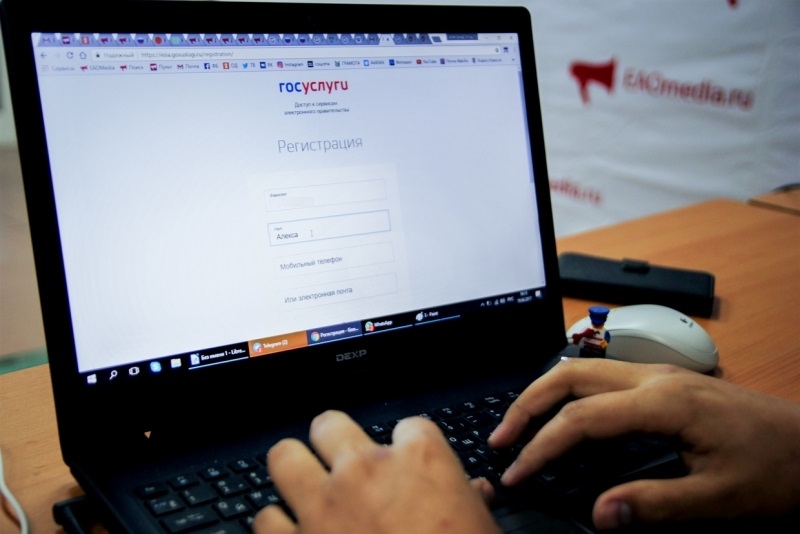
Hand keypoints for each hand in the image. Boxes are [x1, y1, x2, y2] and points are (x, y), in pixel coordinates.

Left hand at [254, 410, 500, 533]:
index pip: (409, 426)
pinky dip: (276, 527)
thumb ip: (470, 503)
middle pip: (330, 425)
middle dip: (334, 441)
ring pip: (284, 457)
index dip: (407, 447)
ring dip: (295, 474)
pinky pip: (265, 519)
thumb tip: (474, 493)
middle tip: (342, 463)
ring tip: (306, 490)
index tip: (407, 463)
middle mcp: (365, 471)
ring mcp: (323, 505)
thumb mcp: (483, 530)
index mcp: (420, 460)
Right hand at [489, 357, 799, 528]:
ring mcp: (659, 374)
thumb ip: (657, 504)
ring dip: (545, 393)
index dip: (542, 447)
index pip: (581, 417)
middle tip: (500, 439)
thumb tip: (601, 514)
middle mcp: (655, 377)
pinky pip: (602, 375)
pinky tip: (564, 415)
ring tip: (520, 425)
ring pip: (582, 368)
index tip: (518, 473)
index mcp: (665, 401)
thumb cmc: (779, 466)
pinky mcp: (665, 381)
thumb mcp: (721, 498)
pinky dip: (569, 392)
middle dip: (527, 404)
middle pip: (569, 375)